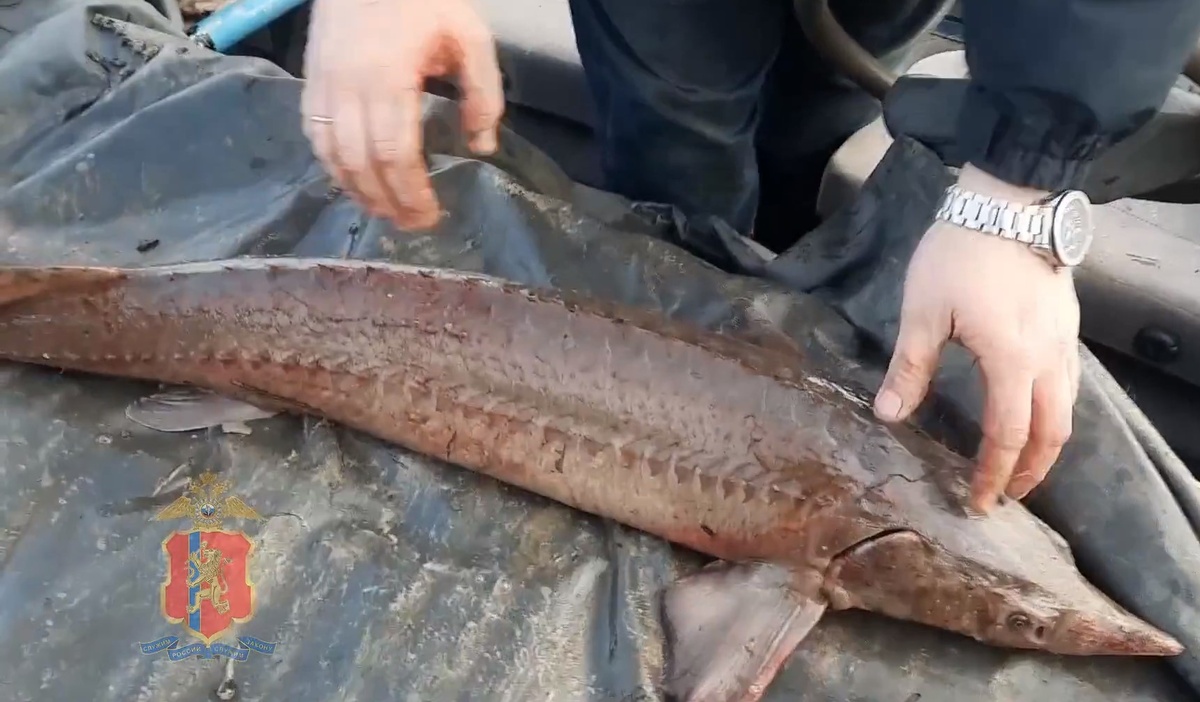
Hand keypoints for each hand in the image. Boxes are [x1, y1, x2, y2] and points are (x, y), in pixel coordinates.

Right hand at [300, 0, 503, 228]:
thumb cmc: (424, 0)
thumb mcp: (470, 38)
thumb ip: (483, 94)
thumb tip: (482, 147)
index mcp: (388, 79)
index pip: (396, 153)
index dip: (411, 192)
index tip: (430, 215)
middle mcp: (347, 88)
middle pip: (362, 164)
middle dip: (388, 202)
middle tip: (412, 224)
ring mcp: (322, 85)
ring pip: (332, 155)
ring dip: (357, 191)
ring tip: (384, 211)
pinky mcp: (310, 80)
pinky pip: (313, 135)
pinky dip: (332, 166)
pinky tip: (354, 181)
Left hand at [873, 165, 1082, 512]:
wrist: (1008, 199)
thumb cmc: (961, 253)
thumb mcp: (923, 312)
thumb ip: (909, 367)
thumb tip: (889, 414)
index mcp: (1012, 362)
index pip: (1007, 436)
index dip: (993, 474)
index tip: (979, 502)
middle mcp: (1049, 359)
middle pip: (1053, 434)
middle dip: (1030, 471)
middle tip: (1006, 495)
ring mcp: (1065, 341)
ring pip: (1068, 409)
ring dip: (1047, 444)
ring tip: (1020, 463)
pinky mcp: (1067, 323)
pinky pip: (1070, 382)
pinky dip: (1055, 411)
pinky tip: (1034, 409)